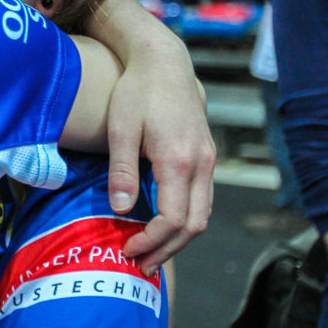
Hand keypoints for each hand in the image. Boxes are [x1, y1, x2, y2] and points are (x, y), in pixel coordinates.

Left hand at [106, 43, 214, 275]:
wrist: (165, 63)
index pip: (173, 219)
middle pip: (193, 225)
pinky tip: (162, 226)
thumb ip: (122, 171)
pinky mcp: (207, 156)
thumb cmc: (138, 92)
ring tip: (150, 252)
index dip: (152, 241)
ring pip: (202, 215)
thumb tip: (119, 209)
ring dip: (178, 239)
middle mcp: (201, 164)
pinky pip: (202, 200)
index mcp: (179, 160)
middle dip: (167, 249)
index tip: (128, 249)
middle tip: (139, 264)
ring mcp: (208, 160)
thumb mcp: (121, 129)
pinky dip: (184, 220)